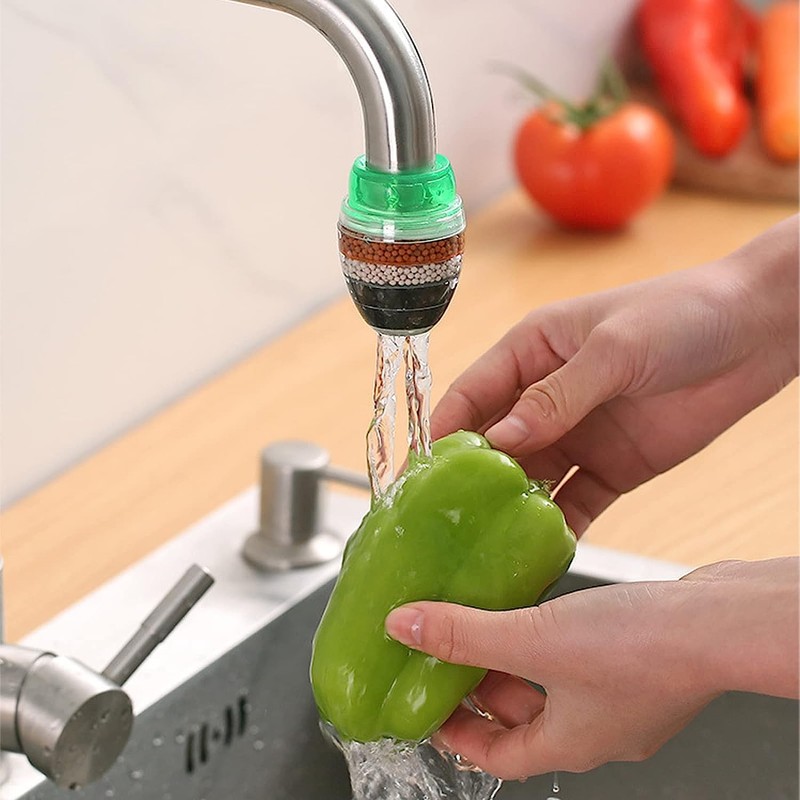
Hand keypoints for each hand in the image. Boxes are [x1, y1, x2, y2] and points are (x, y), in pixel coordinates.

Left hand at [385, 557, 798, 778]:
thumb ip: (464, 634)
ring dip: (518, 655)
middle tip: (451, 650)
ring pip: (553, 681)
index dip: (458, 735)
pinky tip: (539, 603)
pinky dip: (551, 636)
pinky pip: (579, 656)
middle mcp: (598, 728)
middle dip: (483, 685)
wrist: (721, 623)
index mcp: (570, 743)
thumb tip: (404, 628)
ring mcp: (622, 695)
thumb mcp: (532, 639)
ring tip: (486, 618)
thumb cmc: (641, 649)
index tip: (428, 708)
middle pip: (523, 716)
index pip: (498, 756)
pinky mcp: (640, 661)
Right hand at [431, 216, 798, 534]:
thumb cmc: (682, 313)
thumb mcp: (615, 349)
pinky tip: (538, 555)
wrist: (758, 331)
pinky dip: (556, 529)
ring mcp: (578, 435)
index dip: (441, 434)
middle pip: (492, 448)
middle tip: (441, 526)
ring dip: (507, 514)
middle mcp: (544, 397)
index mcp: (531, 352)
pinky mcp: (612, 466)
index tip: (416, 475)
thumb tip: (501, 439)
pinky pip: (574, 503)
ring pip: (528, 482)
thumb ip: (558, 396)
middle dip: (468, 484)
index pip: (470, 396)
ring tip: (481, 550)